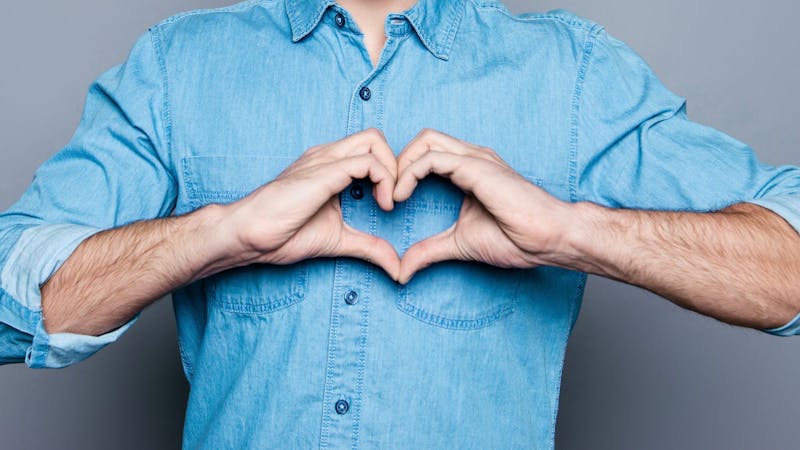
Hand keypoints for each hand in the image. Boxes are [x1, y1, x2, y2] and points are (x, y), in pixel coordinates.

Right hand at [222, 128, 400, 279]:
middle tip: (394, 198)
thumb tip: (396, 268)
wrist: (249, 234)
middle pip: (376, 137)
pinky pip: (368, 161)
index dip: (389, 172)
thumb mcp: (338, 240)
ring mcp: (326, 160)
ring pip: (375, 140)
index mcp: (330, 166)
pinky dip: (386, 180)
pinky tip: (383, 205)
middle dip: (396, 165)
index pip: (370, 149)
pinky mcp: (325, 171)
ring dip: (393, 170)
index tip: (389, 205)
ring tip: (388, 202)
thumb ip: (369, 247)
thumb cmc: (282, 234)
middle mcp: (329, 156)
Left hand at [393, 128, 575, 283]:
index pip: (426, 152)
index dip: (403, 171)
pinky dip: (409, 174)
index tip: (389, 202)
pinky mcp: (476, 167)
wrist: (549, 239)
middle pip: (422, 139)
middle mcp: (471, 157)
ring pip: (424, 141)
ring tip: (391, 197)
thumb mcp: (459, 245)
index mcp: (468, 170)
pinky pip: (432, 158)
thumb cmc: (518, 238)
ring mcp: (475, 158)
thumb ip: (429, 251)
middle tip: (385, 195)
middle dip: (396, 162)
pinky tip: (400, 198)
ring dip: (399, 165)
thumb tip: (402, 270)